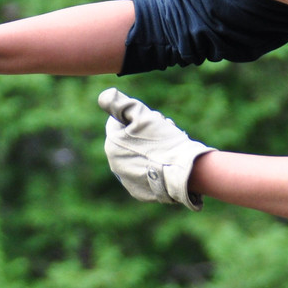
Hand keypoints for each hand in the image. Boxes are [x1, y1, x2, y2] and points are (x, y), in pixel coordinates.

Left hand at [98, 88, 214, 210]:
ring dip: (148, 149)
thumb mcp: (142, 116)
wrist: (182, 172)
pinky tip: (166, 164)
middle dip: (143, 133)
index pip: (119, 121)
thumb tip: (104, 96)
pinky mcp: (139, 191)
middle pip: (128, 139)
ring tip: (168, 149)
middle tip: (163, 132)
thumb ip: (121, 104)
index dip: (137, 117)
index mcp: (112, 144)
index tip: (153, 120)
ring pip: (136, 156)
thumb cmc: (164, 141)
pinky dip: (152, 167)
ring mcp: (126, 180)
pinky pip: (144, 173)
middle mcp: (114, 164)